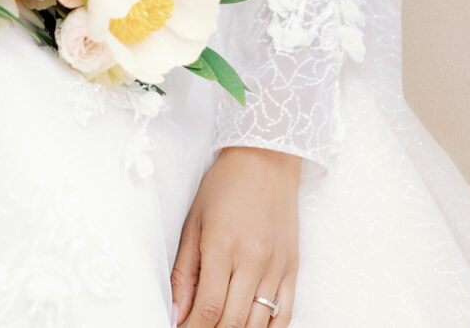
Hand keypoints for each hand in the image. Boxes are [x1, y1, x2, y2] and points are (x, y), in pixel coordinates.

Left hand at [171, 145, 300, 326]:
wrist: (265, 158)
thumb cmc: (225, 185)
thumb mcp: (194, 222)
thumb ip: (184, 272)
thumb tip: (177, 313)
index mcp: (222, 246)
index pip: (207, 309)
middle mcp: (252, 259)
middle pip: (232, 322)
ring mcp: (276, 265)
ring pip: (258, 324)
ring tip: (221, 327)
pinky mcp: (292, 267)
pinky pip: (285, 314)